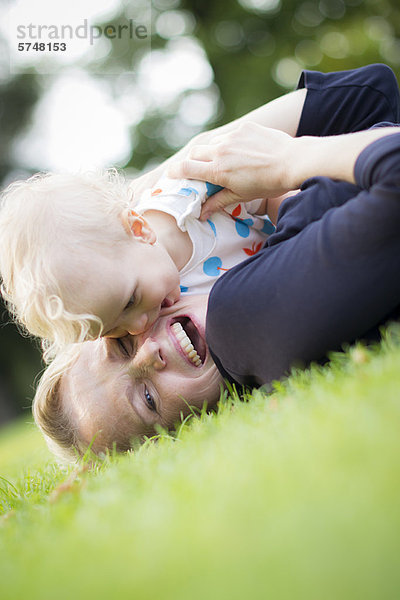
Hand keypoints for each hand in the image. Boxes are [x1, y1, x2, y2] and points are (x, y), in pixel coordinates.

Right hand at [168, 122, 296, 217]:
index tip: (171, 176)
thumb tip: (201, 214)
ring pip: (212, 144)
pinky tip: (243, 152)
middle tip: (198, 171)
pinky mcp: (244, 127)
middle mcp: (221, 151)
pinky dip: (230, 144)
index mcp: (218, 170)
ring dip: (213, 153)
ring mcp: (232, 137)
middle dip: (192, 162)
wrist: (293, 162)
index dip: (174, 172)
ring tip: (226, 162)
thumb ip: (219, 202)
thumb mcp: (242, 196)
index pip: (185, 168)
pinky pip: (230, 135)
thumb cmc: (268, 183)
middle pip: (194, 153)